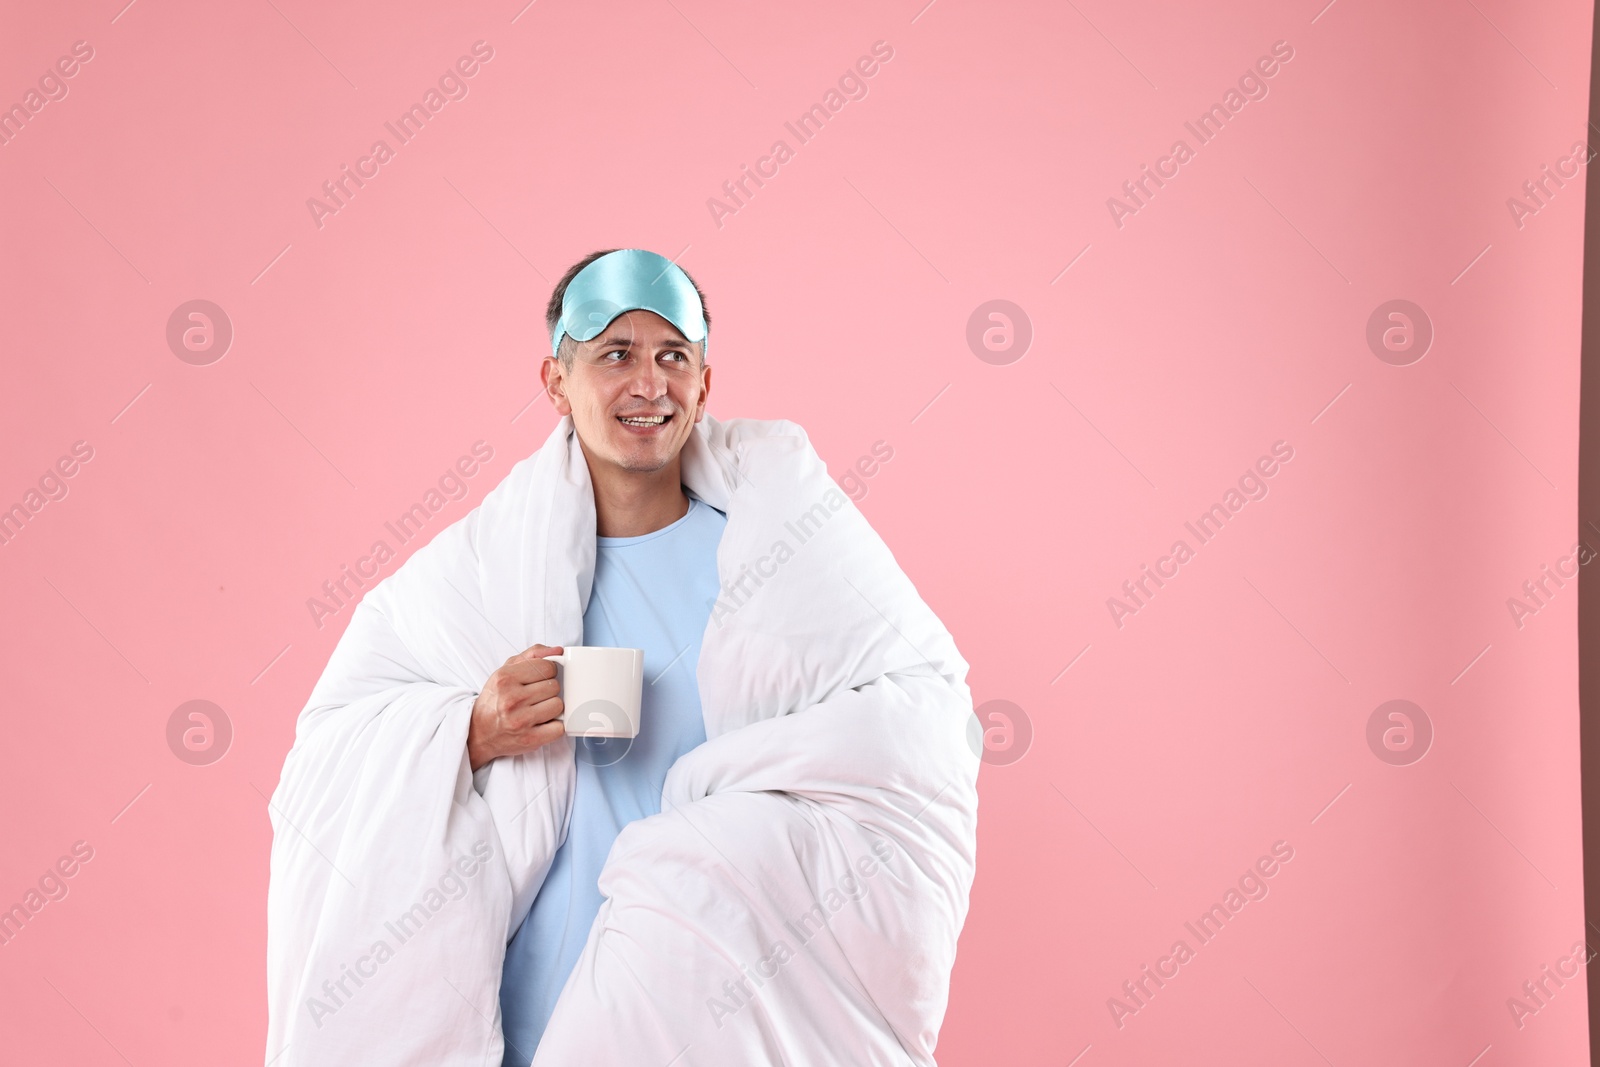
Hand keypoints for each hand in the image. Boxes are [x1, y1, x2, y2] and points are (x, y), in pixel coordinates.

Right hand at [466, 645, 565, 770]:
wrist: (479, 732)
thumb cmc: (496, 699)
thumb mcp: (506, 670)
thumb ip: (532, 655)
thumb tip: (558, 650)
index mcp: (505, 678)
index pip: (548, 667)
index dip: (548, 672)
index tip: (541, 678)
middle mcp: (511, 699)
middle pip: (554, 686)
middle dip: (549, 690)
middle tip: (536, 696)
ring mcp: (520, 720)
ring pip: (558, 705)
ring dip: (552, 708)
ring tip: (538, 709)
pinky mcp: (530, 739)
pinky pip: (559, 728)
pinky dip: (555, 726)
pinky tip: (543, 723)